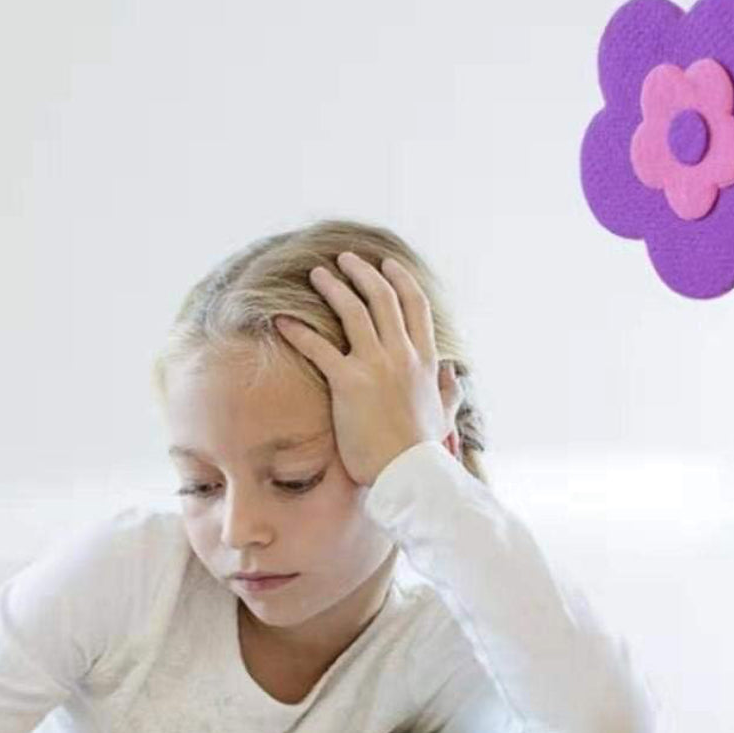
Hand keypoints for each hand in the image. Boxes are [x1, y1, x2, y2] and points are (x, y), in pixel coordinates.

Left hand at [274, 252, 463, 486]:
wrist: (410, 473)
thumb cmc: (423, 449)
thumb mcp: (444, 413)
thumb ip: (449, 390)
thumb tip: (452, 373)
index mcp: (425, 360)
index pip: (415, 306)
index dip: (400, 280)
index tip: (387, 264)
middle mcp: (402, 355)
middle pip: (383, 298)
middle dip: (363, 272)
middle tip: (345, 259)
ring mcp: (376, 366)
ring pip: (353, 311)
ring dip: (333, 287)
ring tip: (316, 274)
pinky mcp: (349, 383)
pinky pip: (319, 348)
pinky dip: (298, 330)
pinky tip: (281, 319)